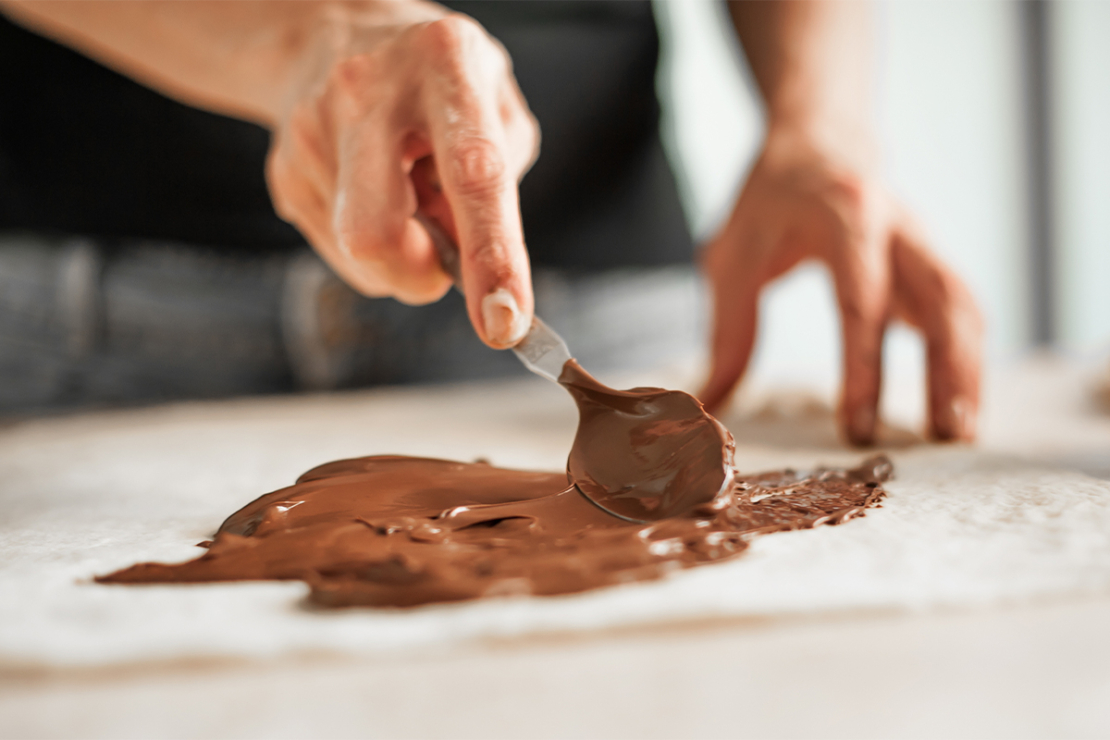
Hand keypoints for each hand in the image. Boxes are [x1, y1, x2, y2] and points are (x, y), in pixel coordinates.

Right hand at [266, 3, 538, 347]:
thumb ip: (500, 183)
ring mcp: (312, 130)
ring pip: (359, 256)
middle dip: (416, 276)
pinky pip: (337, 252)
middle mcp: (369, 91)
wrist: (330, 34)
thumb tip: (469, 269)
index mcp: (444, 62)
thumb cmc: (438, 82)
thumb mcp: (495, 105)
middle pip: (376, 233)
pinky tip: (376, 195)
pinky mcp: (282, 169)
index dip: (491, 256)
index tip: (504, 322)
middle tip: (440, 265)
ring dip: (400, 256)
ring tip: (407, 195)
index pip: (473, 174)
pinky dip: (372, 248)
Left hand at [698, 126, 981, 444]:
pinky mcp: (932, 260)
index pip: (860, 300)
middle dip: (946, 371)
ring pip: (963, 306)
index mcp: (845, 214)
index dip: (863, 367)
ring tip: (959, 435)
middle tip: (940, 439)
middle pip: (940, 299)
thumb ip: (728, 329)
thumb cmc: (770, 199)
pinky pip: (963, 309)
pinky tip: (961, 404)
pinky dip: (968, 356)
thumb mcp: (734, 253)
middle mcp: (899, 224)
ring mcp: (924, 241)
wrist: (818, 139)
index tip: (859, 427)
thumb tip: (710, 404)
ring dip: (969, 370)